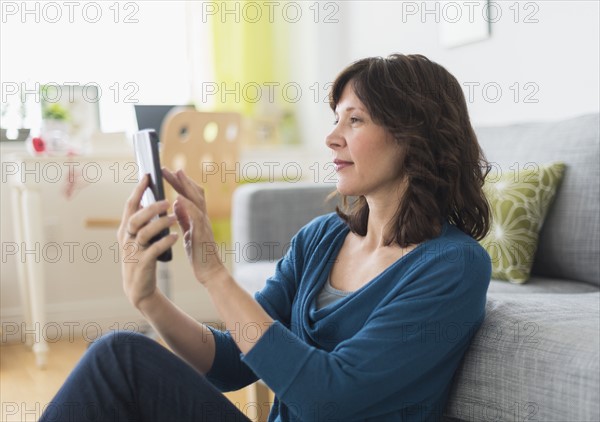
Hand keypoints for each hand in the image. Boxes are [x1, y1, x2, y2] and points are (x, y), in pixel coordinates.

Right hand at [117, 174, 178, 308]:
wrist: (139, 287)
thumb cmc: (142, 257)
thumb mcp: (138, 238)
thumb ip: (141, 221)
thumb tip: (148, 200)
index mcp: (125, 230)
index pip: (129, 206)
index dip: (137, 190)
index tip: (147, 175)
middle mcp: (126, 239)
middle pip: (135, 219)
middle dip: (150, 208)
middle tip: (166, 201)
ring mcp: (133, 252)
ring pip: (144, 233)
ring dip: (160, 224)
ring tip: (174, 218)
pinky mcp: (142, 264)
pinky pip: (153, 250)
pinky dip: (165, 242)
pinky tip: (176, 236)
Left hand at [162, 168, 225, 285]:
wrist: (210, 271)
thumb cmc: (199, 254)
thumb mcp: (189, 232)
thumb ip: (184, 217)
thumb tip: (176, 203)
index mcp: (198, 217)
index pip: (190, 194)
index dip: (180, 182)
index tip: (169, 172)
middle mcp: (203, 217)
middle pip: (194, 192)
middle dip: (181, 179)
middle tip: (167, 168)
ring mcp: (204, 224)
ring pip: (197, 199)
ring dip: (185, 186)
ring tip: (176, 174)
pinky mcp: (202, 233)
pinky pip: (196, 216)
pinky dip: (188, 205)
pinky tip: (179, 198)